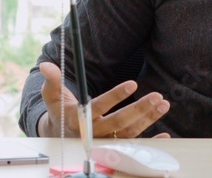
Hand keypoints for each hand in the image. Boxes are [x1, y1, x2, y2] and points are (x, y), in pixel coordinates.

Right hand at [36, 61, 170, 138]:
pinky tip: (165, 133)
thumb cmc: (59, 110)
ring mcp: (106, 141)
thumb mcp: (52, 95)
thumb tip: (46, 65)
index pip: (99, 108)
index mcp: (79, 120)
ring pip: (130, 133)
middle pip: (119, 123)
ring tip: (163, 103)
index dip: (115, 96)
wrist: (62, 134)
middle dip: (139, 109)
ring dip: (148, 119)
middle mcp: (94, 134)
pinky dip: (151, 142)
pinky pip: (135, 146)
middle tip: (157, 96)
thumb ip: (52, 80)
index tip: (132, 83)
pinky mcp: (116, 145)